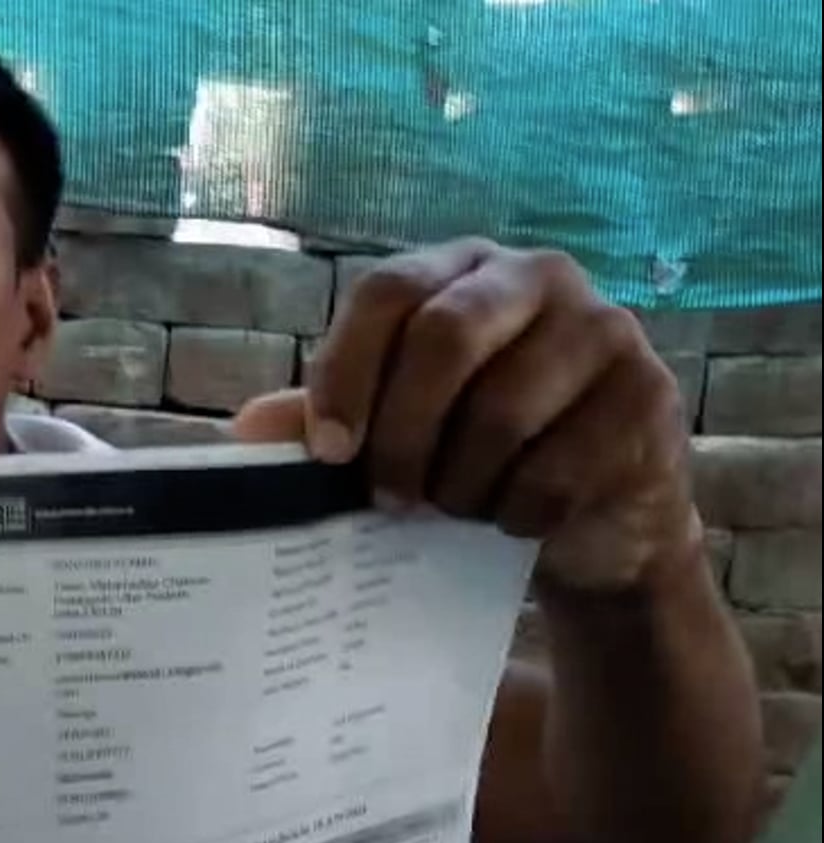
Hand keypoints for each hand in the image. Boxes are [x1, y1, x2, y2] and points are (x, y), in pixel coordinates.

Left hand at [234, 239, 700, 590]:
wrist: (592, 519)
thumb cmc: (476, 456)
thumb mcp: (393, 431)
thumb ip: (325, 419)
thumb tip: (247, 428)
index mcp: (463, 268)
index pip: (389, 289)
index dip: (347, 369)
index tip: (328, 450)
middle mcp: (539, 278)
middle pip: (446, 337)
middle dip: (402, 432)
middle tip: (385, 496)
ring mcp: (605, 330)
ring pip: (503, 410)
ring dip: (459, 483)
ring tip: (451, 509)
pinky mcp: (648, 397)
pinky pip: (558, 467)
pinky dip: (515, 513)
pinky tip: (513, 521)